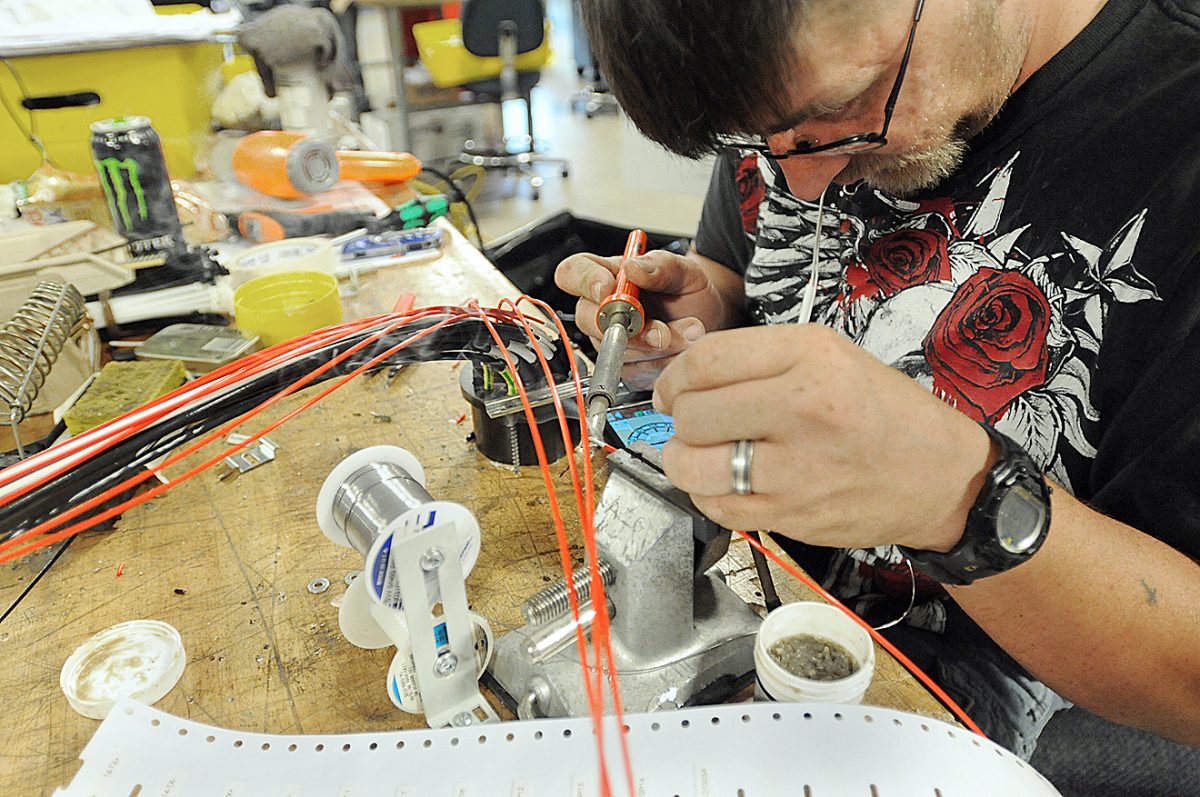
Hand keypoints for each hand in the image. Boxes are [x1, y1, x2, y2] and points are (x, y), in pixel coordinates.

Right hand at [554, 248, 743, 389]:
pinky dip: (664, 361)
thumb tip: (633, 268)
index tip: (608, 288)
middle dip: (627, 326)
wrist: (711, 320)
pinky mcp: (627, 366)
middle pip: (587, 318)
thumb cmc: (690, 292)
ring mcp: (611, 340)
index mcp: (607, 274)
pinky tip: (682, 347)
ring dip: (657, 344)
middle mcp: (602, 308)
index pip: (573, 273)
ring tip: (689, 330)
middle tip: (660, 328)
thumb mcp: (685, 270)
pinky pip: (636, 369)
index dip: (584, 281)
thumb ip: (660, 266)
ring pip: (617, 349)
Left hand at [651, 324, 995, 551]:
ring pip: (693, 465)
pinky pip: (715, 506)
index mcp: (811, 357)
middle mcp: (803, 408)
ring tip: (701, 453)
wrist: (942, 478)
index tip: (675, 389)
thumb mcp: (832, 355)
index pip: (706, 360)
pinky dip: (707, 494)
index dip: (675, 377)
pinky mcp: (791, 515)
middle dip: (680, 417)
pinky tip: (727, 482)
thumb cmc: (885, 412)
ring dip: (684, 459)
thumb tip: (689, 376)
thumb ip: (761, 358)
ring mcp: (796, 468)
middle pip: (693, 412)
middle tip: (692, 421)